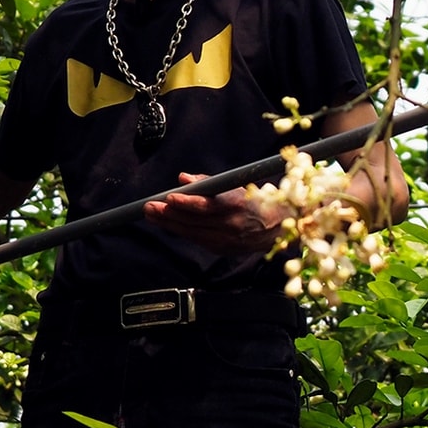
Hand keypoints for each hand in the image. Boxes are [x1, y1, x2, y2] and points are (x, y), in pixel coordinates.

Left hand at [143, 173, 280, 254]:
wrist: (277, 226)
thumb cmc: (255, 201)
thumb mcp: (236, 185)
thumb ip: (208, 182)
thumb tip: (183, 178)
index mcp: (238, 205)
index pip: (207, 205)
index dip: (187, 202)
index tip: (170, 197)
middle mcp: (232, 224)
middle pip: (194, 220)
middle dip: (169, 213)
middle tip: (150, 206)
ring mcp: (227, 240)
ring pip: (191, 232)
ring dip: (169, 224)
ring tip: (152, 215)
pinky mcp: (222, 249)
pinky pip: (197, 239)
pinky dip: (182, 231)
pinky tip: (169, 225)